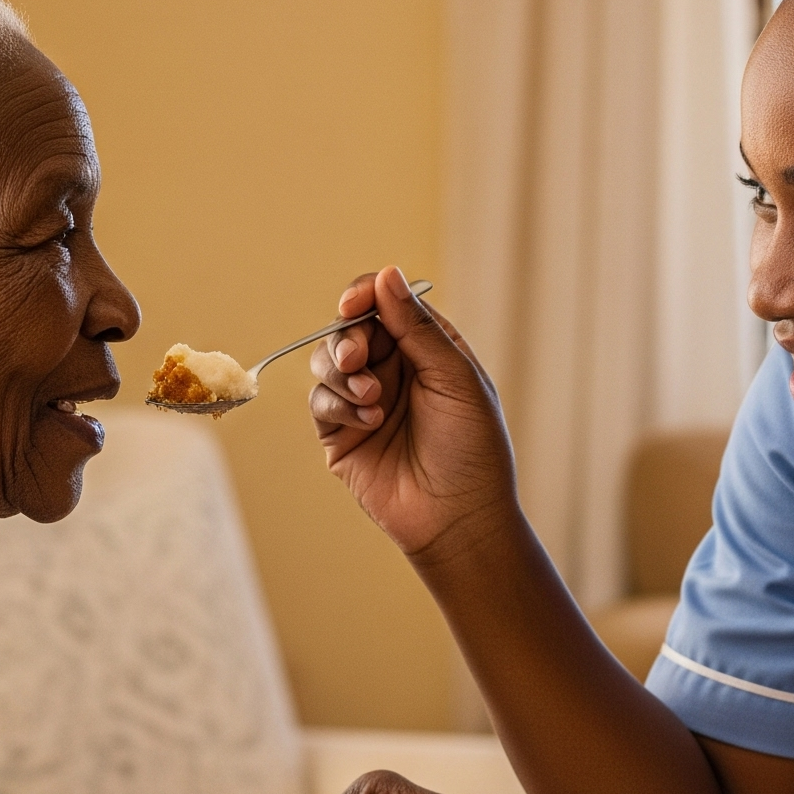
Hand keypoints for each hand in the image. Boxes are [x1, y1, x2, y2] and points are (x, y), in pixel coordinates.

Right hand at [308, 267, 518, 562]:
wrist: (458, 518)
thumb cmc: (473, 449)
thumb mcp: (455, 379)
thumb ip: (417, 328)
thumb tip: (386, 274)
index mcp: (426, 348)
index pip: (385, 303)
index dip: (364, 296)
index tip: (354, 304)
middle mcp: (393, 369)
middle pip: (349, 328)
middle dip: (349, 339)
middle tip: (360, 360)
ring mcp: (364, 401)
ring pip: (327, 361)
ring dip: (341, 372)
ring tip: (371, 399)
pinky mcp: (340, 434)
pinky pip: (321, 402)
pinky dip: (338, 406)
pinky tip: (369, 423)